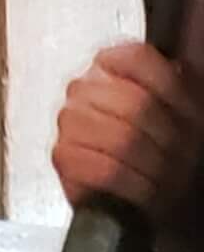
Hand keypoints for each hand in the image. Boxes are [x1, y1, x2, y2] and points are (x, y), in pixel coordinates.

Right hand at [53, 40, 203, 230]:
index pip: (137, 58)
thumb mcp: (182, 110)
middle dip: (168, 140)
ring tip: (162, 177)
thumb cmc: (166, 151)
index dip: (172, 93)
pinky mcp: (62, 156)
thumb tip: (177, 69)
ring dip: (153, 166)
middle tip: (181, 159)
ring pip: (121, 138)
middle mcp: (84, 87)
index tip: (188, 118)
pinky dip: (133, 186)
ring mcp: (69, 120)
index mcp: (110, 66)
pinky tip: (142, 190)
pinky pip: (104, 170)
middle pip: (135, 103)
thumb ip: (176, 81)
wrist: (151, 193)